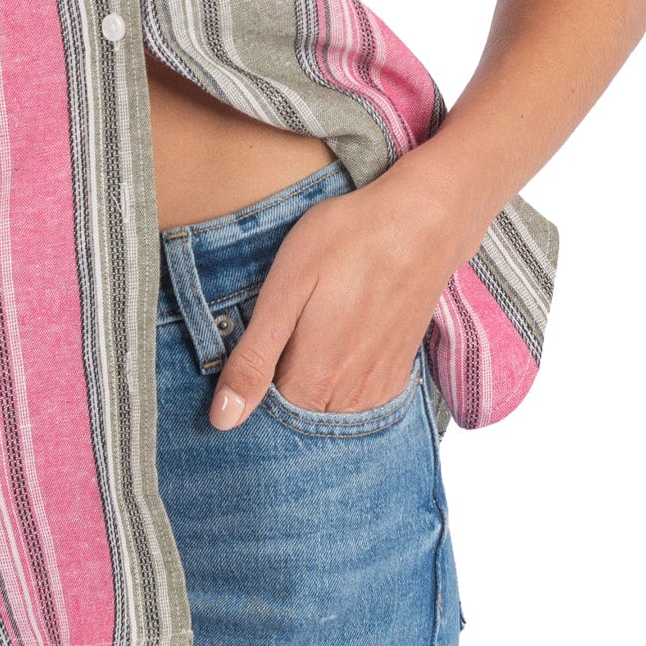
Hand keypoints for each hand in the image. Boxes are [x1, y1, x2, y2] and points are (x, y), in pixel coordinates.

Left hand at [208, 161, 467, 430]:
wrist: (421, 221)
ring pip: (327, 417)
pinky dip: (336, 392)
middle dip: (274, 399)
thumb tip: (223, 420)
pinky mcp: (397, 375)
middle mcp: (351, 399)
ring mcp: (379, 390)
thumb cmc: (347, 241)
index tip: (241, 367)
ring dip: (306, 396)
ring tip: (300, 343)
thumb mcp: (286, 288)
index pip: (264, 424)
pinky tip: (330, 352)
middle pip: (297, 424)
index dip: (244, 398)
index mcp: (315, 381)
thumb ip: (255, 358)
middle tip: (273, 344)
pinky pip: (357, 406)